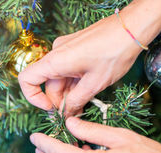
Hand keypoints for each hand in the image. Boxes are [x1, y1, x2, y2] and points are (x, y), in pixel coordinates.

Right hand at [18, 14, 142, 116]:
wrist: (133, 27)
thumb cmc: (116, 51)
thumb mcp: (95, 83)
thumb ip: (75, 101)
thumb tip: (65, 114)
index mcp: (55, 61)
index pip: (27, 80)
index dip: (33, 98)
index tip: (50, 109)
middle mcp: (56, 54)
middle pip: (47, 83)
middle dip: (58, 101)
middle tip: (72, 115)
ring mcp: (65, 50)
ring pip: (59, 79)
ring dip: (68, 94)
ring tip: (83, 107)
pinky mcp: (74, 49)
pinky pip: (67, 70)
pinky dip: (73, 84)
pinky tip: (86, 94)